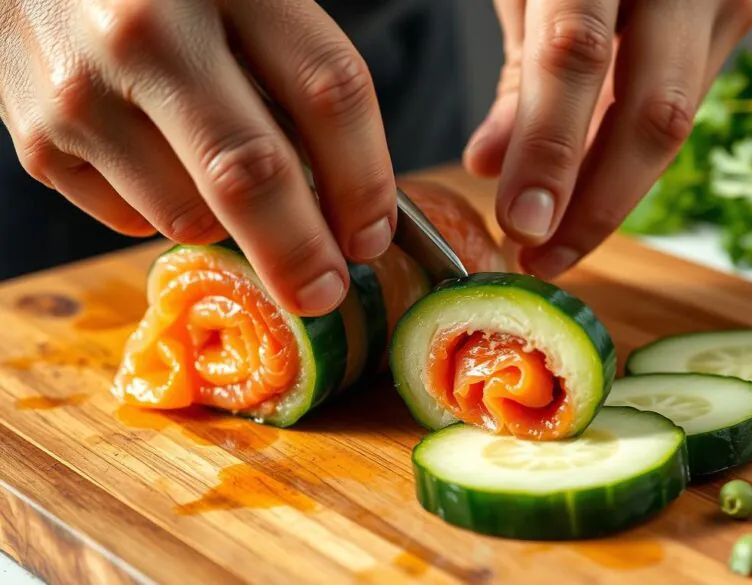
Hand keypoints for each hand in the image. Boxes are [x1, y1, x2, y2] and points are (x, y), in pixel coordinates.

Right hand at [0, 0, 395, 315]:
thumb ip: (293, 67)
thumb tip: (346, 197)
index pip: (327, 92)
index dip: (366, 179)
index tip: (373, 235)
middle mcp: (148, 32)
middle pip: (252, 173)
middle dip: (301, 251)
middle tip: (326, 291)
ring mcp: (82, 89)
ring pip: (189, 215)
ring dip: (228, 227)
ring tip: (225, 188)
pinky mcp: (38, 140)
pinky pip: (131, 218)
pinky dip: (163, 211)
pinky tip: (159, 163)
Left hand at [464, 0, 751, 278]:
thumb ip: (519, 75)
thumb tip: (489, 167)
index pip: (576, 56)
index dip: (550, 149)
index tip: (521, 225)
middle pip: (654, 110)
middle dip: (597, 202)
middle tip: (541, 256)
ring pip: (675, 122)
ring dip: (614, 193)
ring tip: (556, 240)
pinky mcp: (733, 17)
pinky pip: (679, 106)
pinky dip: (630, 157)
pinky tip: (589, 191)